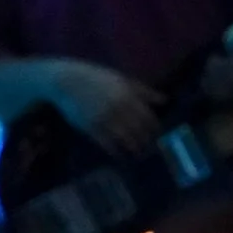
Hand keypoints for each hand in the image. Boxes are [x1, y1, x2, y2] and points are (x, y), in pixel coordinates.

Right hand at [48, 60, 163, 157]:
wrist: (67, 81)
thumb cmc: (97, 78)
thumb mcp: (122, 80)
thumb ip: (143, 91)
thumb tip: (165, 100)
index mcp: (128, 95)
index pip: (147, 116)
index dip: (154, 128)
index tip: (158, 135)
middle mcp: (118, 107)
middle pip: (138, 130)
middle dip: (145, 141)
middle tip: (149, 148)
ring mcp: (104, 118)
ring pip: (124, 138)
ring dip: (132, 148)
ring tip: (137, 154)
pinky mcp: (90, 127)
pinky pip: (106, 143)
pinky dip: (114, 150)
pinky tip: (118, 154)